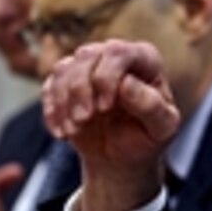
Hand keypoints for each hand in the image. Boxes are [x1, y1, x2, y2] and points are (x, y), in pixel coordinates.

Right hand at [41, 40, 180, 210]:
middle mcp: (115, 56)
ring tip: (74, 130)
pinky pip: (50, 86)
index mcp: (145, 60)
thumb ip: (151, 106)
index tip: (104, 108)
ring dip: (63, 102)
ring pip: (64, 68)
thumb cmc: (147, 138)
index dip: (106, 77)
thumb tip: (126, 84)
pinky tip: (62, 134)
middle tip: (83, 121)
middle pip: (86, 55)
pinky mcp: (67, 83)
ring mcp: (89, 67)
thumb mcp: (161, 129)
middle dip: (80, 90)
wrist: (123, 158)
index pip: (119, 52)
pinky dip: (51, 111)